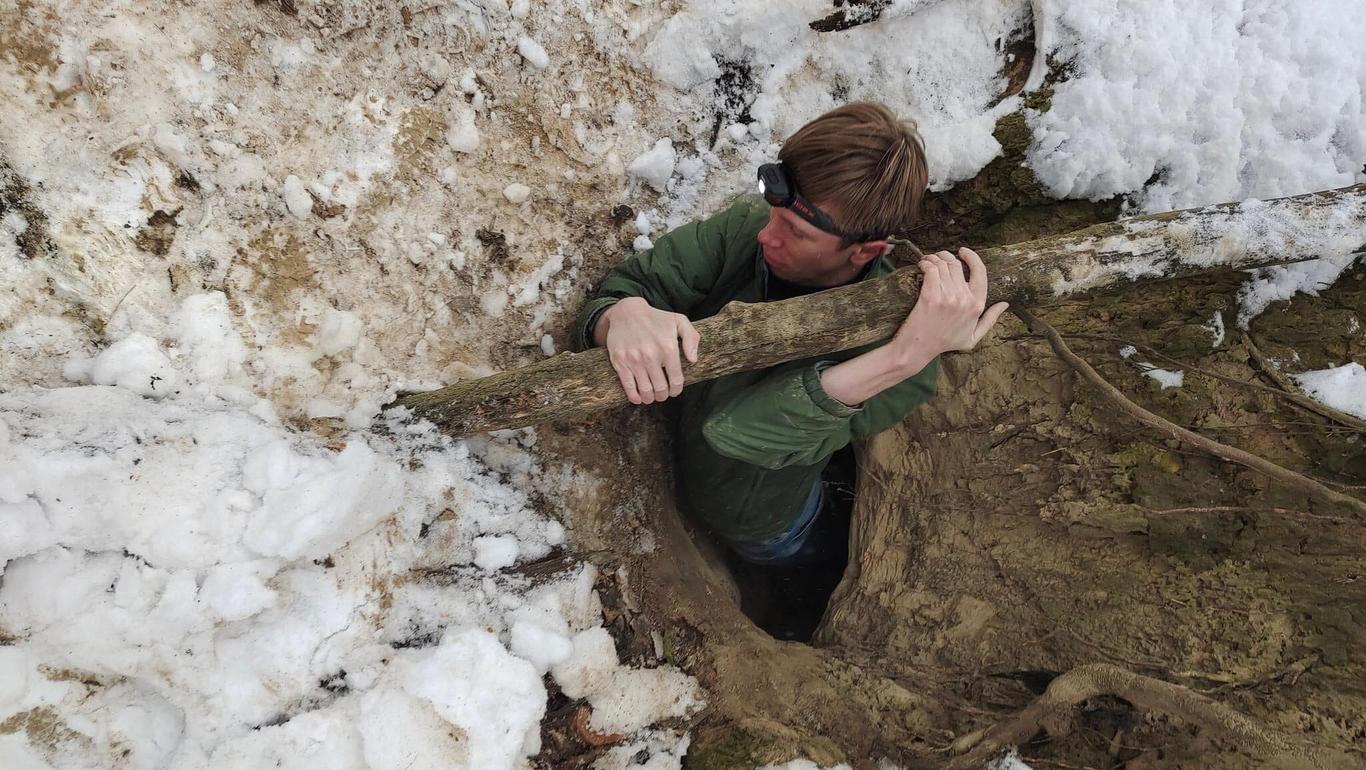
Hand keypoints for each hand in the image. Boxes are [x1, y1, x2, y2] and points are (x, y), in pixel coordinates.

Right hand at [596, 297, 700, 403]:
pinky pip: (628, 386)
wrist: (627, 312)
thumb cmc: (656, 318)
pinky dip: (634, 397)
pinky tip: (638, 398)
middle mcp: (651, 355)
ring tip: (651, 397)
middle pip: (660, 388)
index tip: (674, 391)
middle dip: (663, 395)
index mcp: (668, 348)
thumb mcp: (679, 321)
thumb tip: (693, 360)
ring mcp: (634, 360)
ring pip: (645, 391)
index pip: (676, 380)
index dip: (676, 390)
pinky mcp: (620, 362)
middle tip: (662, 394)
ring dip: (650, 398)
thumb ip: (692, 339)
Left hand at [892, 247, 1008, 364]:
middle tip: (937, 257)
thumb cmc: (945, 343)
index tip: (962, 251)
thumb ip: (990, 320)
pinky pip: (931, 270)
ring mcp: (948, 297)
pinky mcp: (930, 296)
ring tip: (928, 261)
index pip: (980, 272)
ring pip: (943, 265)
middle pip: (957, 265)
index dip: (972, 257)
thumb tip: (1005, 304)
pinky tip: (922, 265)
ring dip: (934, 258)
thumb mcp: (974, 337)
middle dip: (946, 256)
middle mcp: (965, 299)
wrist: (919, 348)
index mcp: (977, 305)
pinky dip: (925, 263)